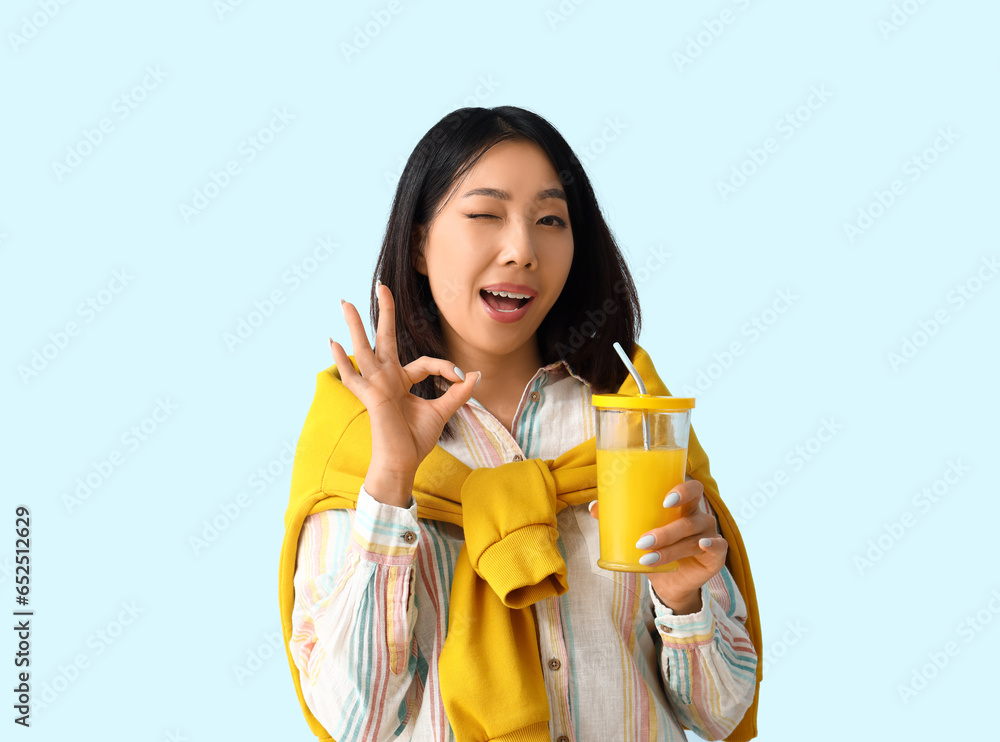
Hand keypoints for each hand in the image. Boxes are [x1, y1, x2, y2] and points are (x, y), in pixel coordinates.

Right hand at [330, 283, 480, 496]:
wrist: (403, 463)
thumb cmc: (416, 440)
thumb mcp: (442, 411)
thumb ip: (458, 393)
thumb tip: (475, 375)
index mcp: (402, 381)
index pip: (425, 362)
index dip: (446, 366)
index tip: (462, 376)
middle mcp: (387, 378)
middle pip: (385, 339)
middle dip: (385, 312)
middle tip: (382, 285)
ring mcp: (376, 385)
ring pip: (364, 350)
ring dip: (355, 326)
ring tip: (346, 303)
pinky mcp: (371, 397)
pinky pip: (352, 377)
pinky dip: (341, 362)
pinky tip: (332, 343)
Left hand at [589, 478, 726, 613]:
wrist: (669, 582)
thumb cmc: (655, 549)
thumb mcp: (637, 534)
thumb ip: (619, 519)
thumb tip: (594, 507)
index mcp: (683, 506)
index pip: (691, 488)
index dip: (682, 490)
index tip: (664, 500)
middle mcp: (698, 517)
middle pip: (691, 513)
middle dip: (668, 528)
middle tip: (644, 539)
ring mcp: (710, 535)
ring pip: (694, 536)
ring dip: (670, 547)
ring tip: (647, 557)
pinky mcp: (716, 556)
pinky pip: (718, 547)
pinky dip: (712, 545)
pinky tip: (701, 545)